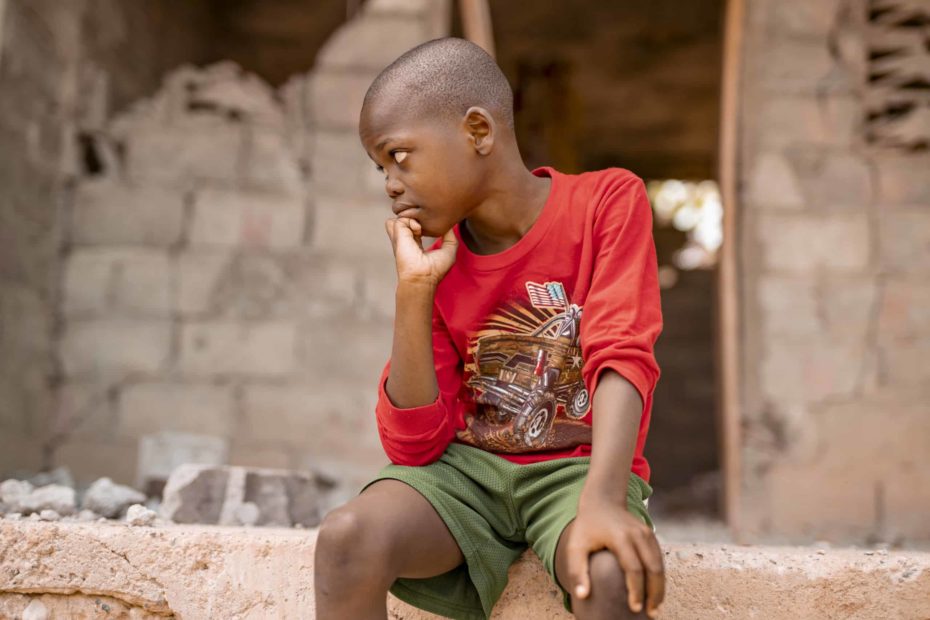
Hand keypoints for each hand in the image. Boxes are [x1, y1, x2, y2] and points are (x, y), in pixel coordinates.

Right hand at [384, 217, 457, 285]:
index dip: (423, 222)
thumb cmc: (435, 270)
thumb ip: (450, 237)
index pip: (415, 228)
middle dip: (414, 216)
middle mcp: (406, 240)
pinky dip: (410, 221)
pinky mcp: (398, 236)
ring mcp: (401, 238)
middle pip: (405, 221)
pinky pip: (400, 220)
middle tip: (424, 223)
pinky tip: (418, 230)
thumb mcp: (449, 251)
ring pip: (400, 218)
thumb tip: (449, 225)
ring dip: (411, 218)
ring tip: (420, 227)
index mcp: (416, 245)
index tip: (432, 222)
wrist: (423, 278)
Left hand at [566, 497, 664, 617]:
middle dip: (654, 594)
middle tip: (651, 614)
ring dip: (659, 588)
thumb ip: (577, 571)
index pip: (634, 569)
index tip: (634, 608)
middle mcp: (638, 534)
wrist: (601, 501)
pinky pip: (659, 559)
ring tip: (654, 607)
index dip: (636, 590)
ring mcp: (647, 533)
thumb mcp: (575, 547)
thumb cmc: (587, 527)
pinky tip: (654, 592)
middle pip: (653, 568)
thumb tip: (582, 596)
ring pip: (660, 565)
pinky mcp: (651, 535)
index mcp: (620, 537)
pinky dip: (659, 577)